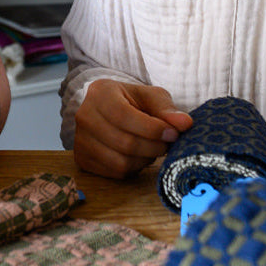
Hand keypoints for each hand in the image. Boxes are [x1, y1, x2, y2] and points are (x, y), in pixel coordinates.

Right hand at [73, 79, 192, 178]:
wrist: (108, 111)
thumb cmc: (132, 102)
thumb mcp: (150, 97)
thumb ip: (167, 109)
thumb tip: (185, 123)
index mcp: (100, 93)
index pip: (123, 116)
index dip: (152, 129)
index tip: (173, 133)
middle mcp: (84, 115)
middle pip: (124, 142)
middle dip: (153, 147)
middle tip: (166, 144)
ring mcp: (80, 139)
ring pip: (121, 161)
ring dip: (144, 159)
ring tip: (150, 148)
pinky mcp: (82, 158)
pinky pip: (115, 172)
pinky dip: (133, 168)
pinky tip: (137, 156)